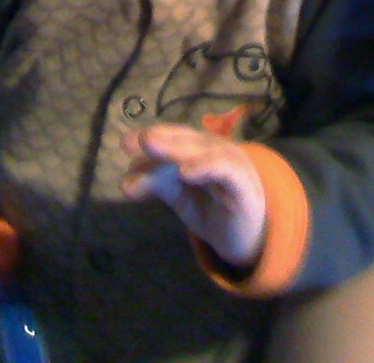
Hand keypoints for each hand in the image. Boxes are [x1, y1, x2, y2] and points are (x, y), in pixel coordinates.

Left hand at [120, 124, 265, 268]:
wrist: (248, 236)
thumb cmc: (212, 208)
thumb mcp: (179, 195)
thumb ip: (156, 184)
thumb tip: (125, 182)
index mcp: (200, 148)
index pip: (174, 136)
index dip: (152, 137)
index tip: (125, 144)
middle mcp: (216, 149)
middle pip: (186, 139)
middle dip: (158, 139)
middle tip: (130, 141)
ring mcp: (231, 163)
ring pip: (203, 150)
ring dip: (175, 147)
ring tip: (149, 145)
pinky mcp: (243, 184)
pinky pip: (225, 170)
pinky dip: (205, 166)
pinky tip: (185, 171)